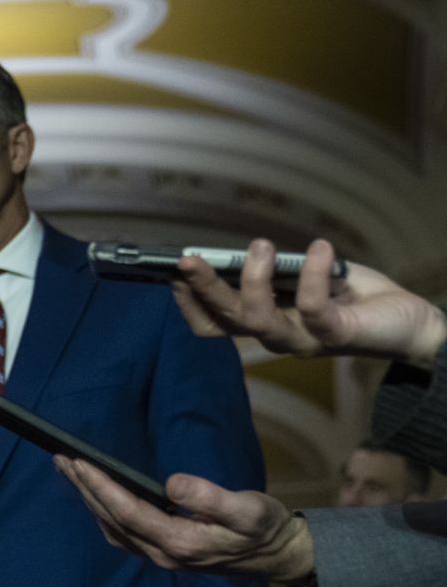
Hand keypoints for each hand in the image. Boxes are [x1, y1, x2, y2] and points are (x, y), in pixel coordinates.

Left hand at [55, 456, 314, 582]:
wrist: (277, 557)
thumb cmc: (265, 529)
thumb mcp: (250, 510)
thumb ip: (212, 498)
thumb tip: (173, 484)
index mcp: (180, 542)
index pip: (128, 512)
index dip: (101, 487)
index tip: (80, 462)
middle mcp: (163, 553)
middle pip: (111, 519)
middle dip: (84, 488)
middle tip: (60, 458)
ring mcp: (160, 556)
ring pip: (112, 528)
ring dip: (88, 499)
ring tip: (69, 471)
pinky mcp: (162, 552)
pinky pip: (121, 533)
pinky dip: (102, 512)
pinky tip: (95, 495)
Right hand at [171, 238, 446, 366]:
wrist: (412, 324)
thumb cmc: (357, 297)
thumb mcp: (311, 277)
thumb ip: (283, 269)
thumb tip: (250, 250)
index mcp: (268, 322)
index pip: (216, 323)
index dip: (190, 302)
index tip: (174, 271)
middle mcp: (279, 337)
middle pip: (227, 321)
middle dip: (203, 290)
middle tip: (188, 260)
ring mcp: (305, 341)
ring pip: (259, 321)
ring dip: (252, 281)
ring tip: (260, 245)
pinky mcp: (336, 336)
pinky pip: (313, 308)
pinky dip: (314, 274)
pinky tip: (322, 248)